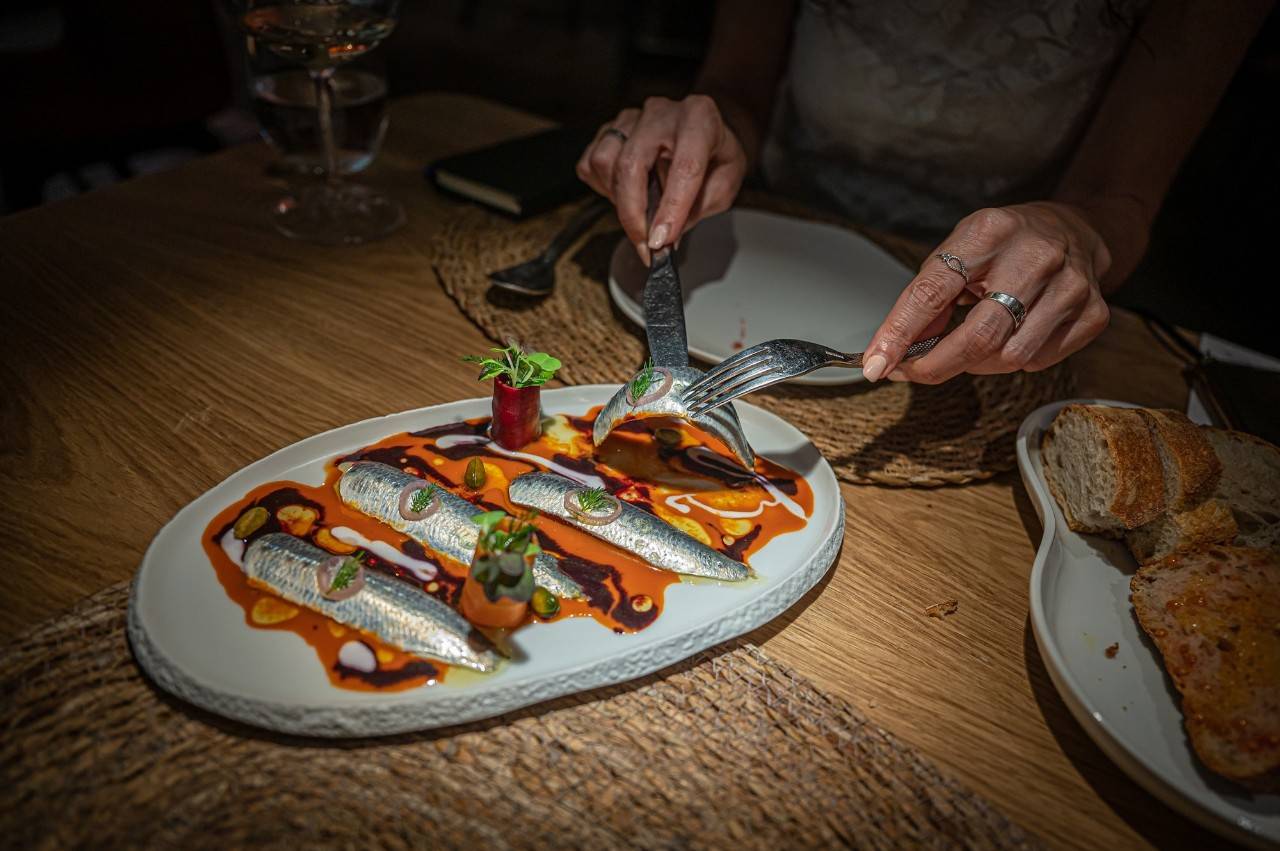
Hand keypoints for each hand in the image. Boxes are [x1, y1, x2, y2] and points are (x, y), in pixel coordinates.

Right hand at [575, 95, 747, 261]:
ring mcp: (630, 118)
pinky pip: (590, 165)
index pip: (684, 167)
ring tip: (640, 209)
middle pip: (631, 164)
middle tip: (644, 246)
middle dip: (633, 214)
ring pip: (604, 162)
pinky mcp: (608, 129)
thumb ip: (699, 208)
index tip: (661, 241)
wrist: (703, 132)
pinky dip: (603, 188)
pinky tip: (626, 192)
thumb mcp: (726, 183)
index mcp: (699, 119)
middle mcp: (660, 113)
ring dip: (617, 198)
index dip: (671, 208)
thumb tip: (665, 237)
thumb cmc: (715, 156)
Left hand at [861, 202, 1114, 383]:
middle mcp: (1035, 256)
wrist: (1077, 229)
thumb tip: (893, 352)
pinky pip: (1037, 361)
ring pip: (1007, 357)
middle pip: (977, 337)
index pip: (933, 291)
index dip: (899, 333)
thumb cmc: (1005, 244)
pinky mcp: (1093, 313)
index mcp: (988, 232)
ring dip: (976, 363)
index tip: (876, 364)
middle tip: (913, 371)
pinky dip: (1013, 359)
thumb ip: (926, 299)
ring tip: (971, 342)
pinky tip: (1012, 334)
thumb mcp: (958, 252)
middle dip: (936, 366)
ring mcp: (1070, 286)